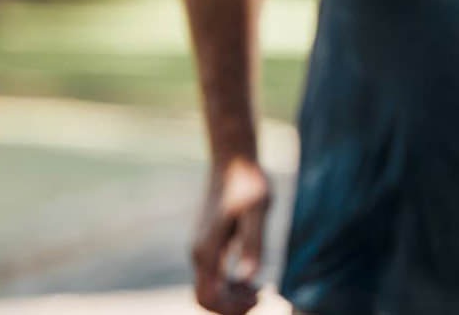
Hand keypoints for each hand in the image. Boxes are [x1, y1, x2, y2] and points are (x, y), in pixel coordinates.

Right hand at [190, 155, 269, 314]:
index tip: (260, 297)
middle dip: (231, 307)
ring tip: (259, 289)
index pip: (209, 298)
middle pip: (204, 299)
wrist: (233, 159)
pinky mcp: (207, 243)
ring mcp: (200, 249)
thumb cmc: (249, 181)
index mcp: (207, 250)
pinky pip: (212, 277)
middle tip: (261, 296)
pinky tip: (250, 278)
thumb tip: (247, 278)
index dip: (232, 308)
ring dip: (230, 298)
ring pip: (207, 289)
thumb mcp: (258, 211)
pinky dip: (228, 286)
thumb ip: (253, 244)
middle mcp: (198, 253)